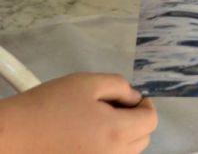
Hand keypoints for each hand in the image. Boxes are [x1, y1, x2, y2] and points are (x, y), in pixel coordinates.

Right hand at [0, 73, 157, 152]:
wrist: (12, 135)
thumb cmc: (48, 105)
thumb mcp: (87, 83)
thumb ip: (119, 86)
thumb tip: (135, 98)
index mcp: (117, 131)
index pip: (151, 120)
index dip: (145, 105)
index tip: (129, 99)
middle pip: (143, 138)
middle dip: (136, 121)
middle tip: (111, 108)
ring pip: (127, 153)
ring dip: (123, 137)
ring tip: (97, 123)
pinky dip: (107, 150)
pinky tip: (87, 138)